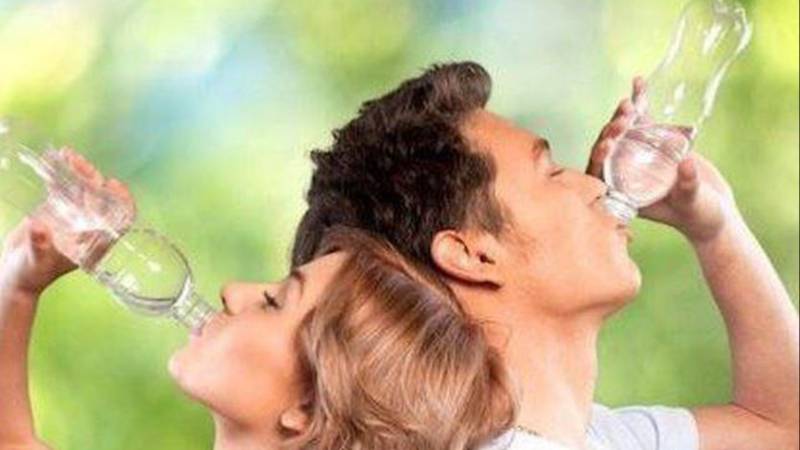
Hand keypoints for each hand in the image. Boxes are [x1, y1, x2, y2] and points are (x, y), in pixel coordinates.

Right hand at [0, 148, 134, 296]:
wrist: (13, 274)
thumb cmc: (28, 274)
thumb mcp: (34, 260)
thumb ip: (38, 244)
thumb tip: (39, 228)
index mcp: (93, 244)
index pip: (119, 221)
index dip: (121, 202)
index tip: (113, 185)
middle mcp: (88, 229)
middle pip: (100, 200)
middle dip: (93, 181)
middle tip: (80, 165)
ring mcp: (73, 218)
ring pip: (83, 191)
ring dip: (79, 173)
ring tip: (69, 155)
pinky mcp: (57, 210)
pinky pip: (63, 189)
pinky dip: (60, 175)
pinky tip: (55, 158)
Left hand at [586, 78, 738, 243]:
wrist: (714, 210)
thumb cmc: (699, 214)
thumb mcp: (692, 202)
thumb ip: (687, 184)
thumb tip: (686, 163)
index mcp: (623, 192)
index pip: (600, 174)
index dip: (598, 158)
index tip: (607, 145)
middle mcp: (625, 173)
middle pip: (608, 149)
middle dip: (611, 133)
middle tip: (622, 122)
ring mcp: (637, 155)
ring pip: (622, 132)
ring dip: (621, 116)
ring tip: (627, 104)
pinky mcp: (653, 141)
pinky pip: (641, 120)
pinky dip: (640, 102)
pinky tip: (638, 83)